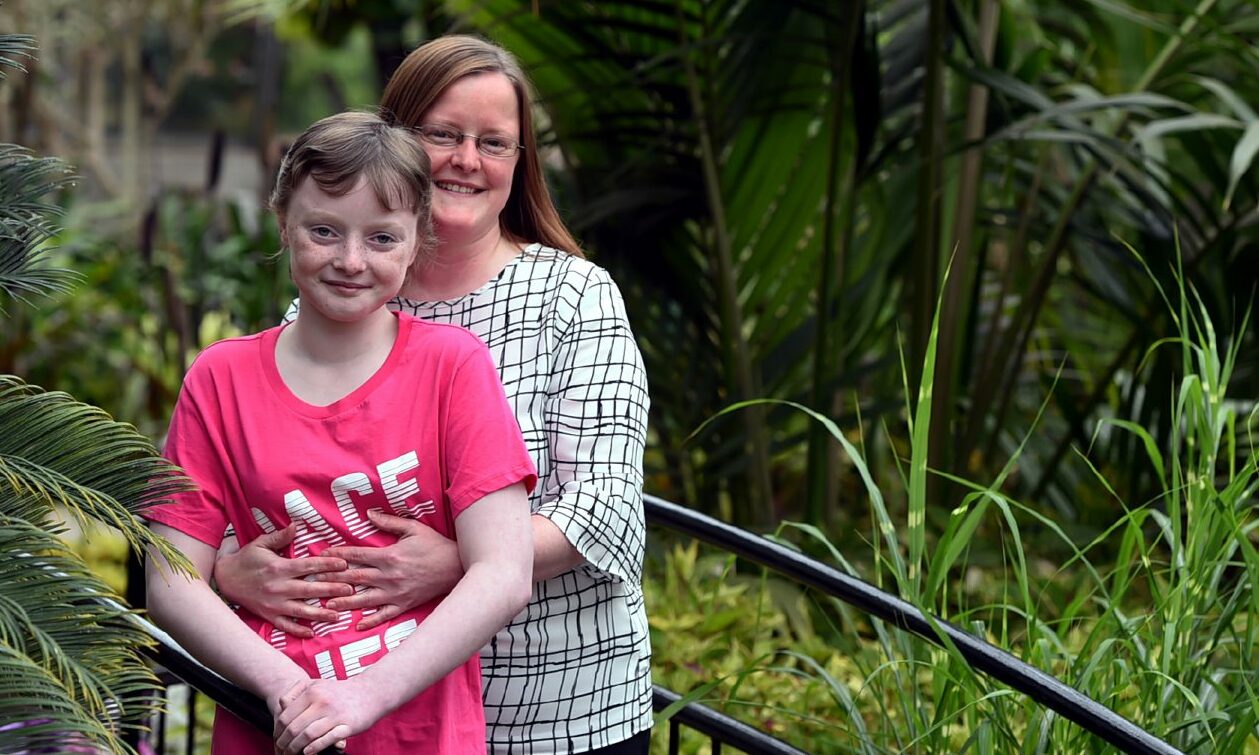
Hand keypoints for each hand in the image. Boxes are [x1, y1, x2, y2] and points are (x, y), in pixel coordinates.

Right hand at [213, 525, 353, 636]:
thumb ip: (280, 537)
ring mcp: (273, 603)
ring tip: (338, 614)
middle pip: (309, 588)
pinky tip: (311, 632)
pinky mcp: (267, 615)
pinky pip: (284, 625)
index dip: (327, 564)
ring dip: (320, 612)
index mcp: (279, 567)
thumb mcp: (261, 544)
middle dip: (331, 589)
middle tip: (351, 590)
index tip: (344, 564)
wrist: (223, 578)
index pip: (308, 565)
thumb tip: (296, 525)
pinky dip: (297, 630)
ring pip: (300, 609)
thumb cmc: (246, 559)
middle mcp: (278, 586)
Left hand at [273, 676, 386, 754]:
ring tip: (292, 753)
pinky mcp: (347, 725)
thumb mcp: (318, 684)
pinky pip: (326, 739)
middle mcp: (322, 701)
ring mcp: (335, 713)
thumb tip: (281, 705)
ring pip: (307, 735)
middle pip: (294, 727)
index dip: (278, 731)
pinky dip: (314, 748)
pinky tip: (307, 752)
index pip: (286, 716)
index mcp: (312, 691)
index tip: (277, 739)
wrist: (371, 692)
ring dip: (296, 748)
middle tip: (281, 750)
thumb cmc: (341, 691)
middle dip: (284, 742)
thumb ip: (298, 691)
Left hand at [318, 509, 463, 630]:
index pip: (357, 555)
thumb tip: (369, 514)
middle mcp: (390, 576)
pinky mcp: (405, 604)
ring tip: (326, 606)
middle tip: (313, 581)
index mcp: (390, 556)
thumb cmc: (435, 546)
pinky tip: (358, 625)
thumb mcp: (414, 528)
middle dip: (333, 579)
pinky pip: (385, 615)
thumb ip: (390, 522)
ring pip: (365, 599)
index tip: (323, 554)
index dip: (338, 554)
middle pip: (355, 578)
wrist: (457, 567)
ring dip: (345, 603)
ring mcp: (396, 592)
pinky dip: (371, 621)